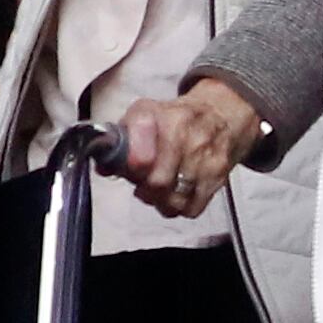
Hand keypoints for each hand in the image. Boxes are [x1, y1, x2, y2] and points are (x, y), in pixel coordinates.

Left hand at [114, 79, 262, 218]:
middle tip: (143, 186)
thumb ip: (119, 141)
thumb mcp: (140, 117)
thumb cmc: (173, 118)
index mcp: (154, 115)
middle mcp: (181, 132)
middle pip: (158, 181)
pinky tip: (177, 195)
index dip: (134, 167)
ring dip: (161, 202)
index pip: (142, 150)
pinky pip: (193, 207)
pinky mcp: (218, 174)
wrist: (219, 114)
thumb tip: (104, 167)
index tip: (132, 171)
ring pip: (175, 199)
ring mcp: (203, 154)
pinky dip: (181, 208)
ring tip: (159, 192)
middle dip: (146, 190)